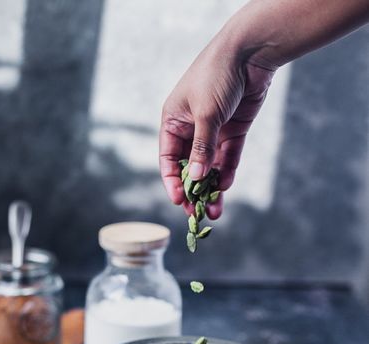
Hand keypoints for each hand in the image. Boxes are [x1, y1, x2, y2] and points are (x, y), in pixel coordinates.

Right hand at [159, 41, 273, 218]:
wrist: (250, 53)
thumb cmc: (217, 75)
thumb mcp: (205, 114)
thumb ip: (201, 148)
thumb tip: (196, 178)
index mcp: (173, 121)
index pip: (168, 159)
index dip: (172, 181)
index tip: (179, 200)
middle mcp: (191, 128)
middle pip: (189, 167)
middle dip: (193, 191)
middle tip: (196, 215)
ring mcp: (213, 130)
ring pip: (209, 167)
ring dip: (211, 188)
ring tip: (214, 211)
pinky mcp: (233, 130)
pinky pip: (227, 158)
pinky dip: (226, 172)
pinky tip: (226, 187)